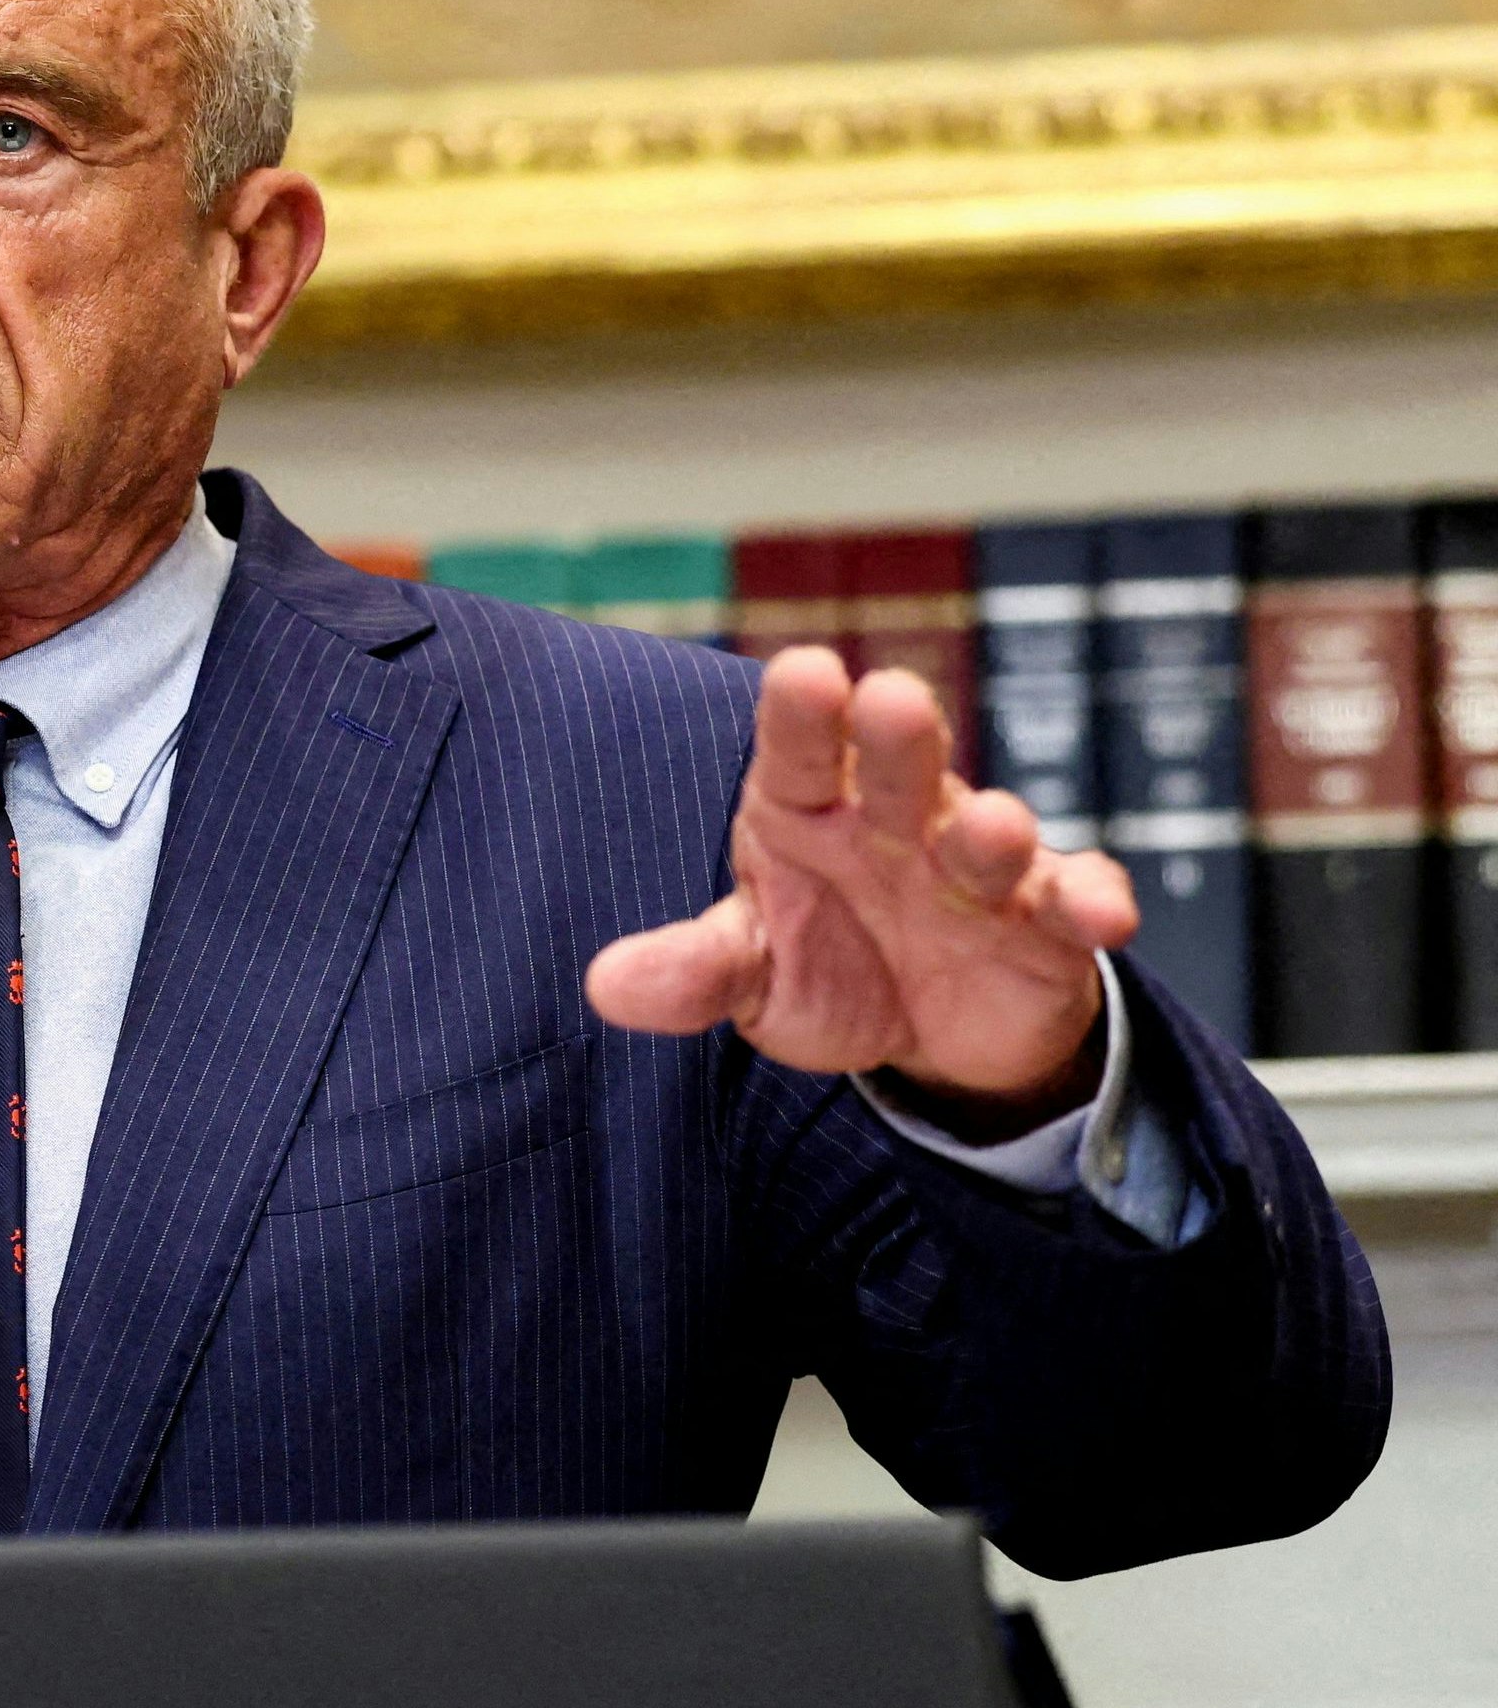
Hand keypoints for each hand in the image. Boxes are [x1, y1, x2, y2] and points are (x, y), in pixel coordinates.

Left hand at [586, 647, 1133, 1136]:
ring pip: (987, 833)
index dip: (800, 715)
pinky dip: (1090, 901)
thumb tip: (606, 986)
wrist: (931, 1032)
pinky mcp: (1043, 920)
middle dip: (896, 737)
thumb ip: (693, 971)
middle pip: (895, 768)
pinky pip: (1071, 901)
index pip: (795, 751)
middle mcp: (893, 820)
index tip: (804, 675)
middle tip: (892, 700)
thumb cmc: (829, 963)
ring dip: (995, 830)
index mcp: (807, 809)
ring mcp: (974, 865)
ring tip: (997, 827)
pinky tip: (1100, 914)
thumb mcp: (752, 975)